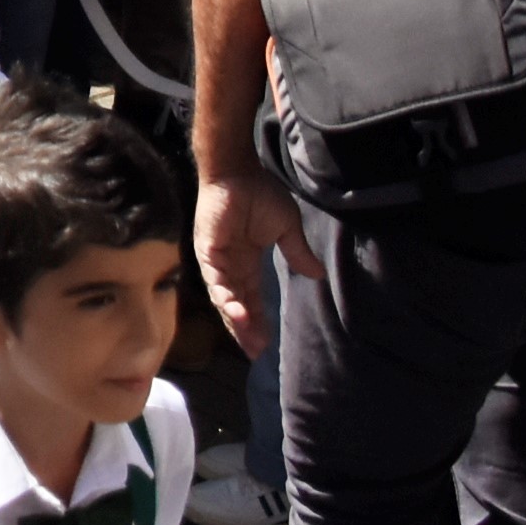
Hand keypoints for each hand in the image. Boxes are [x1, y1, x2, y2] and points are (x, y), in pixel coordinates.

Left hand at [195, 173, 314, 350]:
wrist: (238, 171)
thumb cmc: (260, 194)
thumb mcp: (286, 228)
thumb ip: (297, 252)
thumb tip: (318, 275)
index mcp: (246, 262)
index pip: (251, 299)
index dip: (257, 321)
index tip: (266, 344)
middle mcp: (228, 265)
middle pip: (235, 305)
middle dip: (244, 329)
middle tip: (256, 353)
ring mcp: (215, 259)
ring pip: (223, 297)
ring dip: (235, 319)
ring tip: (249, 340)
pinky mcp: (207, 249)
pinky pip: (214, 278)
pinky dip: (224, 295)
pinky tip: (235, 311)